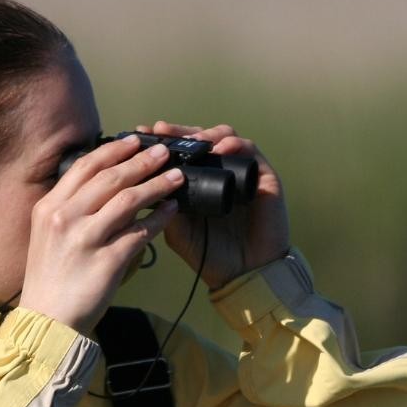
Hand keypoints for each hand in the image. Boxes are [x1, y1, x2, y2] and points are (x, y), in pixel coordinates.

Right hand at [19, 134, 183, 332]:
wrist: (48, 319)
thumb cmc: (51, 278)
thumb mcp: (47, 235)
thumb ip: (70, 209)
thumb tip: (103, 185)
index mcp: (49, 207)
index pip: (85, 167)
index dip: (113, 151)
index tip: (134, 141)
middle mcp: (65, 218)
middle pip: (110, 178)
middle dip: (142, 162)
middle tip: (164, 153)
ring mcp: (85, 239)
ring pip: (128, 201)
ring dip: (156, 185)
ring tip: (176, 177)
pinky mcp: (106, 262)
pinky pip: (139, 233)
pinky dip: (158, 219)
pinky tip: (171, 211)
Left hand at [135, 121, 290, 289]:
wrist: (243, 274)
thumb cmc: (211, 254)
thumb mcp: (177, 230)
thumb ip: (163, 208)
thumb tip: (145, 180)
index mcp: (198, 182)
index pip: (181, 151)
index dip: (163, 141)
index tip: (143, 135)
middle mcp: (219, 173)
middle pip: (201, 138)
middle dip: (180, 131)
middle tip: (163, 131)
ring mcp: (241, 173)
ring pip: (225, 137)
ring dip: (207, 133)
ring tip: (191, 142)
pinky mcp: (263, 176)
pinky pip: (250, 151)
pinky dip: (234, 144)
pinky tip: (219, 148)